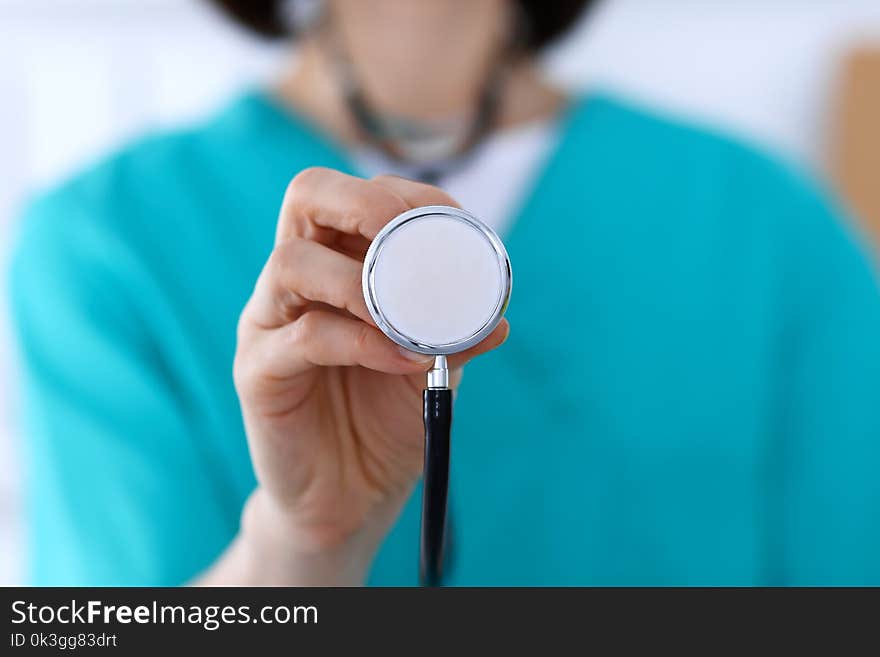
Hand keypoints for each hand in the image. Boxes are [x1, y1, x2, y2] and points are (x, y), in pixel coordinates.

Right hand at [231, 168, 508, 582]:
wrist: (351, 497)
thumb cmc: (386, 419)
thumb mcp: (431, 366)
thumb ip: (454, 333)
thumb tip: (497, 314)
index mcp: (335, 265)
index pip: (356, 196)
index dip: (406, 193)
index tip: (456, 219)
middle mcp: (296, 283)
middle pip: (305, 197)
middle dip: (364, 203)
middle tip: (408, 237)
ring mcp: (269, 323)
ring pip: (292, 264)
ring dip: (360, 281)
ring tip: (408, 315)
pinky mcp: (257, 372)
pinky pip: (303, 338)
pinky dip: (361, 341)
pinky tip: (401, 358)